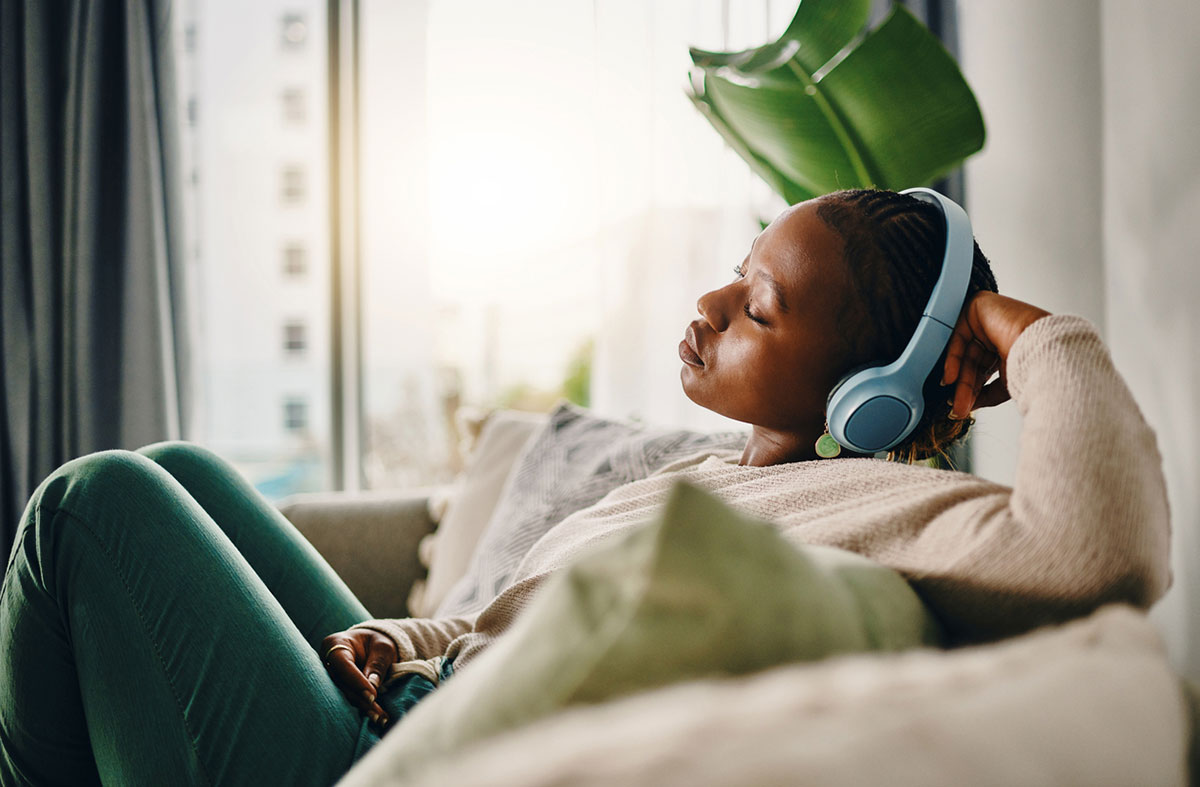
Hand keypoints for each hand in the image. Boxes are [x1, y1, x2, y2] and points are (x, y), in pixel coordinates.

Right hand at [320, 629, 396, 727]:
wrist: (371, 646)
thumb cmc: (376, 642)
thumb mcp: (383, 647)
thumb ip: (378, 663)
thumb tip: (373, 685)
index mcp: (335, 644)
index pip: (342, 665)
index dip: (356, 681)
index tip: (372, 696)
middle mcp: (327, 661)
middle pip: (341, 684)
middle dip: (361, 700)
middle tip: (378, 713)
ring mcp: (330, 676)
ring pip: (343, 695)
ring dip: (362, 708)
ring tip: (380, 718)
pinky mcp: (336, 688)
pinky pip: (347, 699)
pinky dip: (362, 708)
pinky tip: (376, 717)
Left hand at [942, 292, 1050, 418]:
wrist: (1043, 350)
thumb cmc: (1036, 365)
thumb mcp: (1007, 384)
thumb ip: (986, 393)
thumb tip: (967, 406)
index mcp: (1009, 344)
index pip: (982, 367)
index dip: (972, 388)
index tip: (964, 407)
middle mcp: (998, 329)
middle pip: (972, 361)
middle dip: (965, 388)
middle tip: (959, 409)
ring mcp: (988, 317)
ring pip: (966, 352)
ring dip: (959, 379)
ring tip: (956, 402)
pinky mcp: (979, 306)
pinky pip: (958, 334)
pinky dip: (951, 358)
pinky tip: (950, 379)